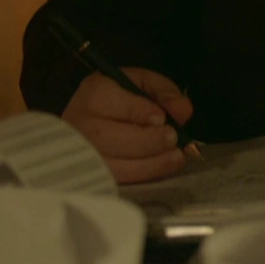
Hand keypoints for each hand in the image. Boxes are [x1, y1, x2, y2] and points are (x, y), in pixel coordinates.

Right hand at [60, 68, 195, 183]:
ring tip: (175, 156)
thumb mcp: (143, 82)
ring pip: (112, 165)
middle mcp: (80, 126)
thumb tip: (184, 112)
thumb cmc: (119, 96)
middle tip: (173, 139)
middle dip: (150, 141)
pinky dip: (142, 176)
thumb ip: (165, 92)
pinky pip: (115, 181)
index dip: (144, 114)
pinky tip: (161, 167)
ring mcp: (80, 155)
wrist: (87, 115)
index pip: (117, 107)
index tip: (162, 118)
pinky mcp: (89, 176)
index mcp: (94, 96)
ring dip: (150, 164)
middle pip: (111, 139)